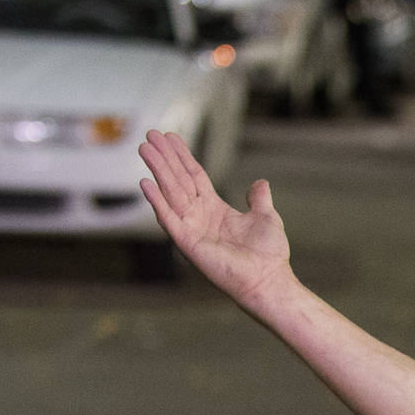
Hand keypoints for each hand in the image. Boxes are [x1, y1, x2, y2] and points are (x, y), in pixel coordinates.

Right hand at [137, 129, 290, 307]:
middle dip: (164, 157)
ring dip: (158, 170)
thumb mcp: (266, 217)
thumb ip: (258, 199)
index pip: (194, 176)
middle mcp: (199, 217)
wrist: (268, 280)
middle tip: (149, 134)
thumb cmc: (268, 255)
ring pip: (171, 193)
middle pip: (178, 180)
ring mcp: (192, 229)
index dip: (182, 156)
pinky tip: (146, 183)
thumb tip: (260, 183)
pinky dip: (157, 202)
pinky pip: (169, 219)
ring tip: (145, 149)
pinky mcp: (188, 244)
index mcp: (215, 209)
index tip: (170, 137)